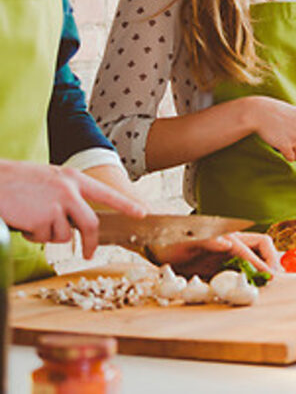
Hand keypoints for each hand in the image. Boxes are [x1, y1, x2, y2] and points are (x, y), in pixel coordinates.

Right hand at [0, 160, 145, 258]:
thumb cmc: (17, 181)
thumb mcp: (49, 180)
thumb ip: (67, 194)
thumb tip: (78, 219)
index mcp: (73, 178)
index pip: (106, 193)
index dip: (125, 205)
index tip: (142, 213)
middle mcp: (69, 190)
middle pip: (91, 223)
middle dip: (92, 242)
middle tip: (91, 254)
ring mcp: (57, 205)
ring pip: (64, 235)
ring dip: (49, 234)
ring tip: (32, 218)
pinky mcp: (42, 219)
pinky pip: (44, 238)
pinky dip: (33, 236)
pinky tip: (23, 221)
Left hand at [149, 232, 280, 279]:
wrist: (156, 247)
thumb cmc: (171, 239)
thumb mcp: (188, 240)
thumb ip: (209, 241)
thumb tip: (227, 243)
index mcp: (228, 237)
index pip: (254, 248)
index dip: (264, 262)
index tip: (272, 276)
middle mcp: (231, 245)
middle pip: (262, 249)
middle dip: (271, 262)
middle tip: (276, 279)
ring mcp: (226, 256)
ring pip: (254, 261)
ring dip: (262, 271)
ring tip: (266, 286)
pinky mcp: (219, 267)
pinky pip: (240, 273)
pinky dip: (249, 280)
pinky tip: (249, 289)